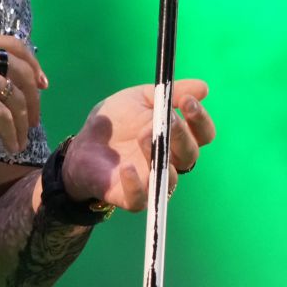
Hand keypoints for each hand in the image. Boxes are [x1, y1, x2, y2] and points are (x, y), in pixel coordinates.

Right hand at [0, 29, 45, 155]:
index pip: (14, 45)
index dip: (33, 64)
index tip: (42, 83)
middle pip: (22, 71)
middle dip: (33, 97)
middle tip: (35, 117)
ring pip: (16, 97)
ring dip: (23, 120)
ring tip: (23, 137)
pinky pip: (4, 118)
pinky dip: (11, 133)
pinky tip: (11, 145)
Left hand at [61, 79, 214, 210]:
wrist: (83, 145)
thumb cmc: (117, 120)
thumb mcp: (140, 98)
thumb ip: (168, 94)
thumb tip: (202, 88)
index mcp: (178, 138)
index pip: (202, 133)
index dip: (200, 119)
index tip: (188, 102)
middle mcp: (172, 162)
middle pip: (190, 154)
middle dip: (181, 135)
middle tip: (168, 118)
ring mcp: (153, 181)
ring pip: (170, 177)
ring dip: (158, 155)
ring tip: (142, 134)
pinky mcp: (131, 197)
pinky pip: (140, 198)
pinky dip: (136, 184)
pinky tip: (127, 167)